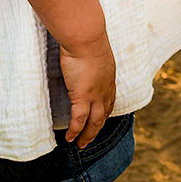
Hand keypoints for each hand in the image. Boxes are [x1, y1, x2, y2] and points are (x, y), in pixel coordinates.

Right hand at [56, 30, 116, 147]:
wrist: (86, 37)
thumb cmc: (87, 38)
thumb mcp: (94, 50)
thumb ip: (90, 58)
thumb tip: (82, 55)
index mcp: (109, 78)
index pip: (110, 101)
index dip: (105, 112)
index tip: (101, 119)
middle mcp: (105, 90)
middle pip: (103, 115)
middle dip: (97, 129)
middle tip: (90, 139)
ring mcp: (95, 95)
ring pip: (94, 122)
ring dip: (88, 135)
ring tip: (81, 144)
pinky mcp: (82, 97)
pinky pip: (79, 120)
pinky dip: (75, 131)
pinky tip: (70, 138)